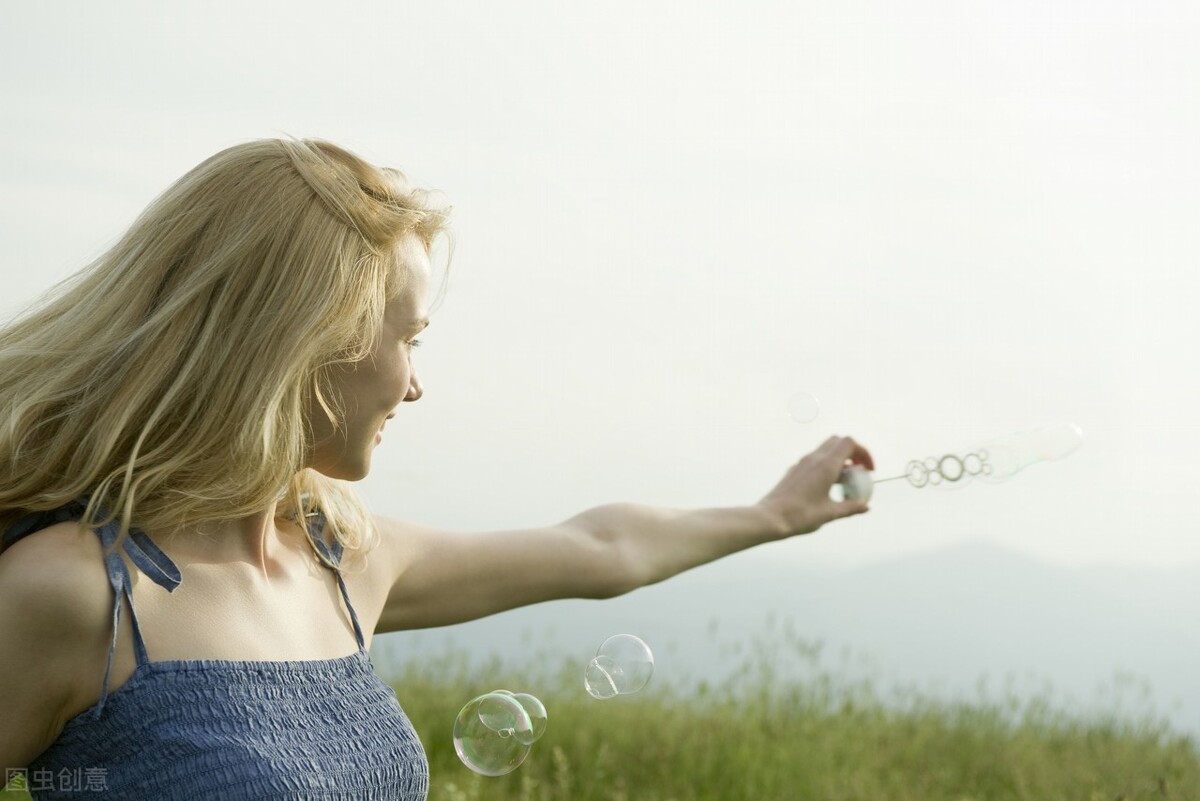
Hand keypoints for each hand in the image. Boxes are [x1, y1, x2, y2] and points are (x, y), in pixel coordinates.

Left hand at [756, 435, 874, 536]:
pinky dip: (826, 466)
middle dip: (852, 452)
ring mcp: (802, 463)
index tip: (868, 470)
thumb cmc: (800, 516)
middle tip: (859, 471)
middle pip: (838, 441)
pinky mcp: (794, 470)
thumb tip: (865, 506)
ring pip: (825, 450)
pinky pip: (815, 460)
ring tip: (845, 482)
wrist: (770, 518)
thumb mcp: (830, 513)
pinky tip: (827, 487)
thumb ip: (851, 507)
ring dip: (839, 459)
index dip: (863, 452)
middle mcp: (814, 459)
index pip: (849, 443)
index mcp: (826, 466)